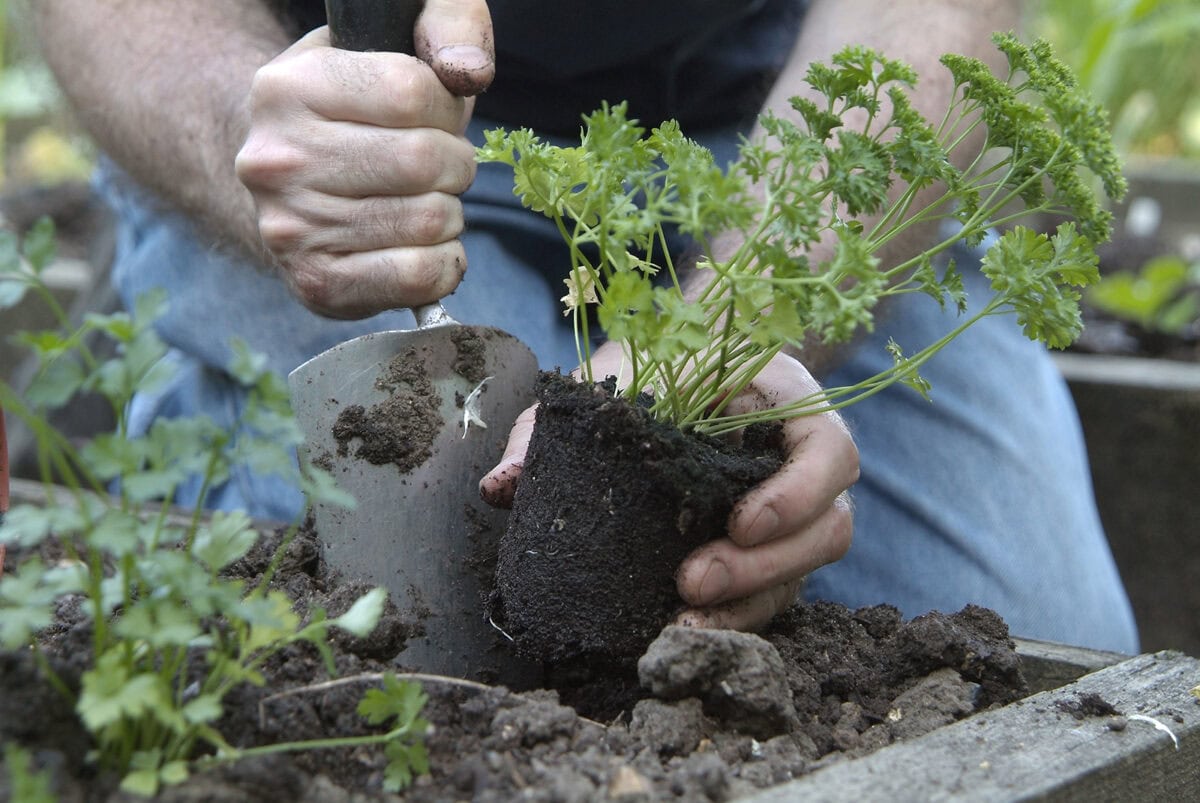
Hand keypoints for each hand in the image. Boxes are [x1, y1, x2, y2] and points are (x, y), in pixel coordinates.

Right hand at [235, 0, 493, 317]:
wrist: (290, 182)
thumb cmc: (360, 111)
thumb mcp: (392, 39)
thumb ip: (447, 21)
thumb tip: (468, 72)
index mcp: (287, 87)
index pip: (410, 90)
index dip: (446, 106)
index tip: (434, 116)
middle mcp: (275, 159)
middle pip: (422, 161)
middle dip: (455, 164)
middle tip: (440, 167)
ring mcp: (290, 228)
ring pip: (428, 221)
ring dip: (450, 214)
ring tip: (424, 203)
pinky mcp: (316, 283)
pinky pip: (417, 276)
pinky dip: (445, 263)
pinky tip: (426, 247)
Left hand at [480, 349, 858, 630]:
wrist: (680, 369)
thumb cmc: (655, 364)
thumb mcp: (608, 376)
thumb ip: (553, 426)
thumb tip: (502, 488)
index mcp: (789, 404)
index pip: (830, 453)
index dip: (798, 493)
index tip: (737, 521)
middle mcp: (804, 464)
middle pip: (826, 529)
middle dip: (763, 566)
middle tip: (692, 582)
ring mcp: (792, 512)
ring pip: (804, 571)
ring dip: (750, 600)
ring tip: (685, 619)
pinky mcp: (766, 549)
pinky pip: (770, 591)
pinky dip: (734, 615)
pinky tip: (682, 628)